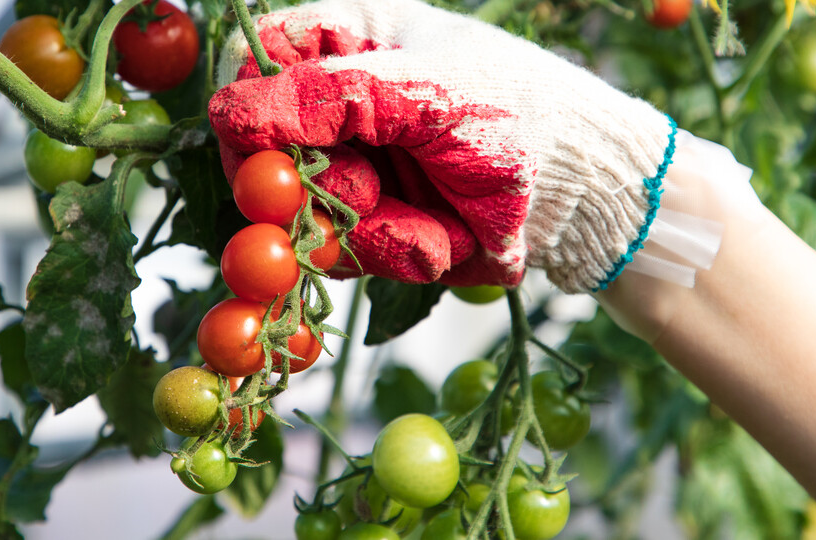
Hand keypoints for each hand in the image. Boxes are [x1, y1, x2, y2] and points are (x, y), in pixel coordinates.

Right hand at [209, 0, 675, 292]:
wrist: (588, 195)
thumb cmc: (522, 115)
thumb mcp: (428, 93)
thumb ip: (331, 98)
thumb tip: (226, 111)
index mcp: (352, 41)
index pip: (258, 65)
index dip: (249, 115)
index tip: (263, 162)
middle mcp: (342, 106)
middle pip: (267, 151)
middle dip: (316, 187)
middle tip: (366, 196)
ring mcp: (357, 167)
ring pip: (305, 213)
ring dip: (369, 228)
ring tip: (432, 223)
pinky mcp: (375, 221)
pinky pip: (349, 250)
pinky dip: (395, 251)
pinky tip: (442, 240)